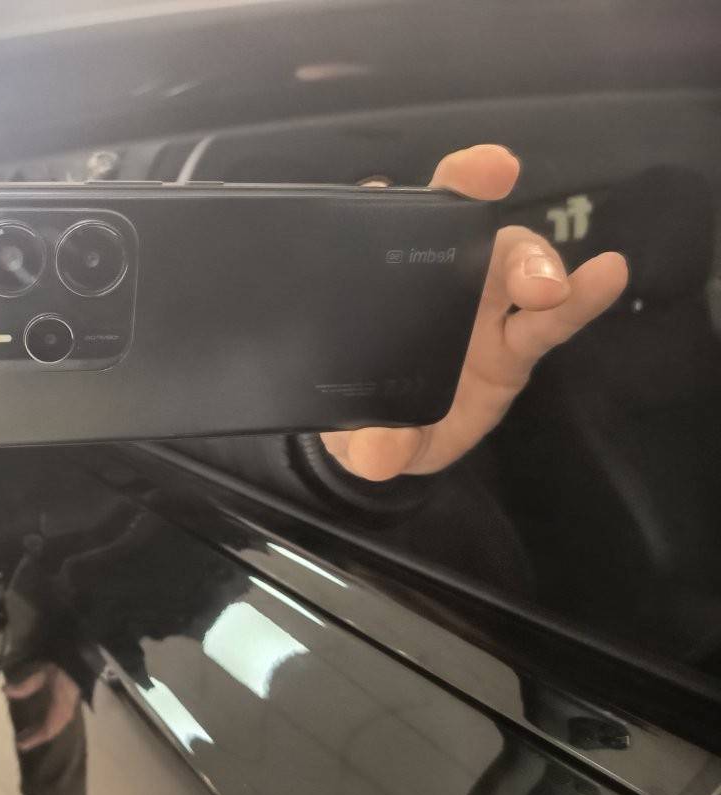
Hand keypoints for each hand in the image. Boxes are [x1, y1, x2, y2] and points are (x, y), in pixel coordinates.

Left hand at [3, 664, 80, 751]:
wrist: (77, 661)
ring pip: (53, 727)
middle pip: (50, 731)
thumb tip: (3, 691)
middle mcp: (66, 713)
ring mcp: (68, 710)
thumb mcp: (41, 675)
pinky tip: (36, 724)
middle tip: (19, 741)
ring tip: (25, 734)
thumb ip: (24, 686)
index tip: (19, 745)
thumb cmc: (59, 668)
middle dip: (35, 738)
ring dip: (39, 732)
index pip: (47, 730)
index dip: (34, 739)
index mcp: (60, 708)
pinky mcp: (67, 706)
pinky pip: (56, 722)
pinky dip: (45, 726)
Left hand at [321, 144, 628, 480]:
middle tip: (502, 253)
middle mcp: (436, 282)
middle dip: (486, 212)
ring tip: (547, 291)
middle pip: (466, 228)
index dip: (430, 191)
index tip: (460, 174)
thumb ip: (362, 444)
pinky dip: (580, 297)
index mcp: (387, 284)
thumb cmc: (362, 415)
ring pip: (515, 264)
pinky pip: (553, 317)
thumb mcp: (351, 435)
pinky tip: (607, 275)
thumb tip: (379, 455)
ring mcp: (481, 308)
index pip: (405, 218)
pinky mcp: (516, 343)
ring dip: (536, 267)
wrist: (396, 451)